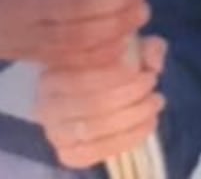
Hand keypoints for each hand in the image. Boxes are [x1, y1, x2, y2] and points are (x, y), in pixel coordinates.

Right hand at [37, 37, 167, 169]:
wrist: (98, 98)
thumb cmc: (109, 68)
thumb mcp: (125, 48)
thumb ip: (141, 47)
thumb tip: (152, 58)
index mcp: (52, 70)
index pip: (81, 70)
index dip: (115, 71)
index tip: (141, 67)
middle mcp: (45, 102)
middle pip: (89, 101)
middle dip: (129, 92)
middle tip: (152, 81)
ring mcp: (55, 132)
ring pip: (95, 127)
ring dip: (133, 114)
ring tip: (155, 101)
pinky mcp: (68, 153)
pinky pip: (99, 150)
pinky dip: (129, 137)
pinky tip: (149, 122)